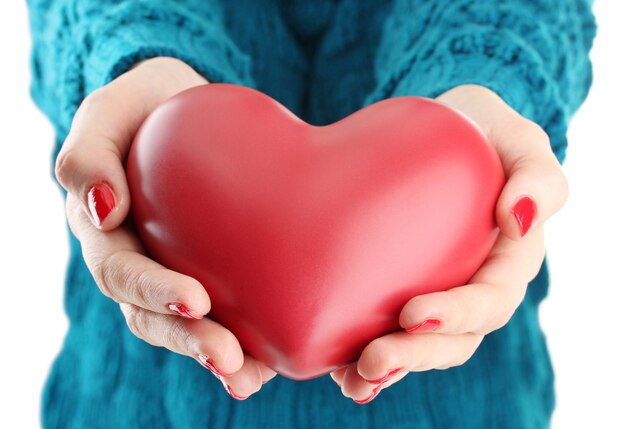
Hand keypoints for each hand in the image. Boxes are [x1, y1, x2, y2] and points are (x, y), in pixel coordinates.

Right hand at [56, 57, 275, 399]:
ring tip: (252, 375)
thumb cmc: (148, 105)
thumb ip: (90, 152)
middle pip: (154, 315)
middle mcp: (141, 260)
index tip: (196, 299)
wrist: (191, 109)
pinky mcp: (218, 267)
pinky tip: (276, 356)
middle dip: (191, 339)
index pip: (122, 272)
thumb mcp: (114, 109)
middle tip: (229, 357)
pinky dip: (250, 337)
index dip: (153, 291)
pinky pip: (231, 309)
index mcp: (108, 231)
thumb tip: (101, 211)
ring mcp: (178, 267)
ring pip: (190, 324)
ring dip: (219, 352)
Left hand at [331, 84, 567, 403]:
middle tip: (372, 361)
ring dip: (388, 366)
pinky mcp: (399, 288)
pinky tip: (334, 366)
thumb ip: (537, 175)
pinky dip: (361, 353)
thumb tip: (518, 216)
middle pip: (452, 338)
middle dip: (414, 354)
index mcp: (507, 261)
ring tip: (351, 381)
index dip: (458, 314)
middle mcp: (472, 286)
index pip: (490, 300)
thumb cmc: (484, 135)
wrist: (440, 132)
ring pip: (418, 344)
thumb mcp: (518, 140)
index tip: (413, 314)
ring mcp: (436, 291)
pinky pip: (385, 327)